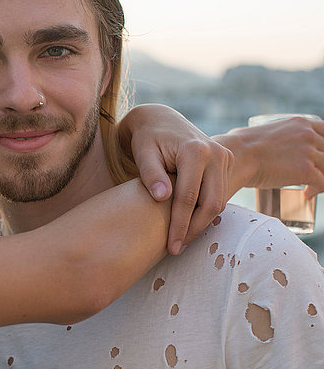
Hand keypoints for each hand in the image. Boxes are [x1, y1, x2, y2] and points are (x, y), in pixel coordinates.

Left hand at [119, 104, 233, 254]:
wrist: (161, 119)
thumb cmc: (147, 138)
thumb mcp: (143, 152)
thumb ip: (151, 174)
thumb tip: (161, 197)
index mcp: (195, 150)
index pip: (188, 197)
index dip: (179, 225)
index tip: (170, 246)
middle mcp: (215, 153)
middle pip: (210, 203)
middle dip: (193, 230)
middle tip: (176, 249)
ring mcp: (224, 158)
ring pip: (218, 202)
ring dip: (200, 224)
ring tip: (181, 240)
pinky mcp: (225, 164)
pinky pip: (219, 195)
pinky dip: (205, 212)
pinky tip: (189, 225)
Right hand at [214, 116, 323, 198]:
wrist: (236, 156)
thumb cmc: (239, 147)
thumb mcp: (265, 132)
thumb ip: (276, 136)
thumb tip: (263, 144)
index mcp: (300, 123)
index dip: (323, 147)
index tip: (317, 158)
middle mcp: (308, 134)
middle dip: (322, 164)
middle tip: (314, 174)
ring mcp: (309, 152)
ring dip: (321, 178)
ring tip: (311, 187)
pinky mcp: (306, 170)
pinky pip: (323, 182)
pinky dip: (318, 190)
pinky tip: (307, 194)